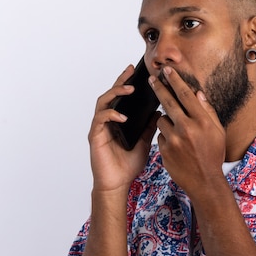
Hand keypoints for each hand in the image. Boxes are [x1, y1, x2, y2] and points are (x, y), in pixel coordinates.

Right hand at [88, 65, 157, 192]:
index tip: (137, 71)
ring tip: (129, 89)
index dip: (128, 82)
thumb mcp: (145, 142)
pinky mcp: (95, 136)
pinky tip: (122, 116)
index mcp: (119, 120)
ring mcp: (100, 127)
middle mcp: (107, 120)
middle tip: (131, 71)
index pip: (123, 97)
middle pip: (111, 94)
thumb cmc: (128, 165)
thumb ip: (149, 126)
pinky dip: (111, 115)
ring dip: (116, 93)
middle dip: (121, 80)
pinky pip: (101, 119)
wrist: (118, 184)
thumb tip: (159, 111)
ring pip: (103, 102)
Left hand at [151, 66, 226, 197]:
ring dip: (166, 121)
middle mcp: (187, 128)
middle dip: (159, 88)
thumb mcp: (218, 132)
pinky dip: (166, 138)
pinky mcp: (164, 151)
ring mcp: (174, 140)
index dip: (175, 81)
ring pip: (161, 120)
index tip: (167, 71)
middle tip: (151, 79)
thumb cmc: (213, 155)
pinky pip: (160, 136)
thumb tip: (198, 93)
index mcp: (201, 122)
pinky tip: (176, 146)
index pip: (185, 95)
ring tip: (178, 131)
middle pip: (168, 102)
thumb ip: (207, 111)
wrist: (204, 182)